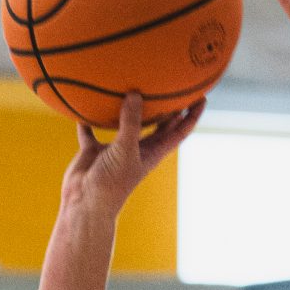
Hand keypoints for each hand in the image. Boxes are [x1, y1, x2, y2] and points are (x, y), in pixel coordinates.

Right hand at [62, 92, 204, 222]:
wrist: (86, 204)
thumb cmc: (112, 183)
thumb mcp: (126, 150)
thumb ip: (131, 123)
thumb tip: (135, 94)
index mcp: (153, 153)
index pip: (179, 131)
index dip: (191, 116)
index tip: (202, 98)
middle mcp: (137, 149)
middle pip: (159, 125)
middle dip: (168, 108)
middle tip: (175, 86)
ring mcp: (116, 150)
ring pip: (126, 124)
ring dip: (130, 109)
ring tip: (135, 87)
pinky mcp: (94, 151)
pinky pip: (91, 131)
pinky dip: (89, 120)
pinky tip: (86, 103)